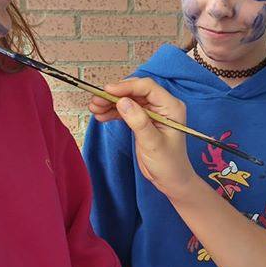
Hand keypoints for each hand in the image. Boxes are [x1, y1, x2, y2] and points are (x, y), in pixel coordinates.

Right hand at [89, 77, 195, 199]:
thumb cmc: (168, 163)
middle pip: (135, 92)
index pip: (147, 88)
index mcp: (171, 107)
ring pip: (128, 100)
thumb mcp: (153, 143)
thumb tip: (122, 101)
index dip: (126, 87)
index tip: (107, 91)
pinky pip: (126, 110)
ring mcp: (152, 112)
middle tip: (96, 100)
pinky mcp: (143, 120)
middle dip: (115, 94)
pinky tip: (101, 116)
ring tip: (94, 108)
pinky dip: (113, 112)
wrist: (170, 180)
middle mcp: (162, 106)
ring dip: (111, 103)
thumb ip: (138, 121)